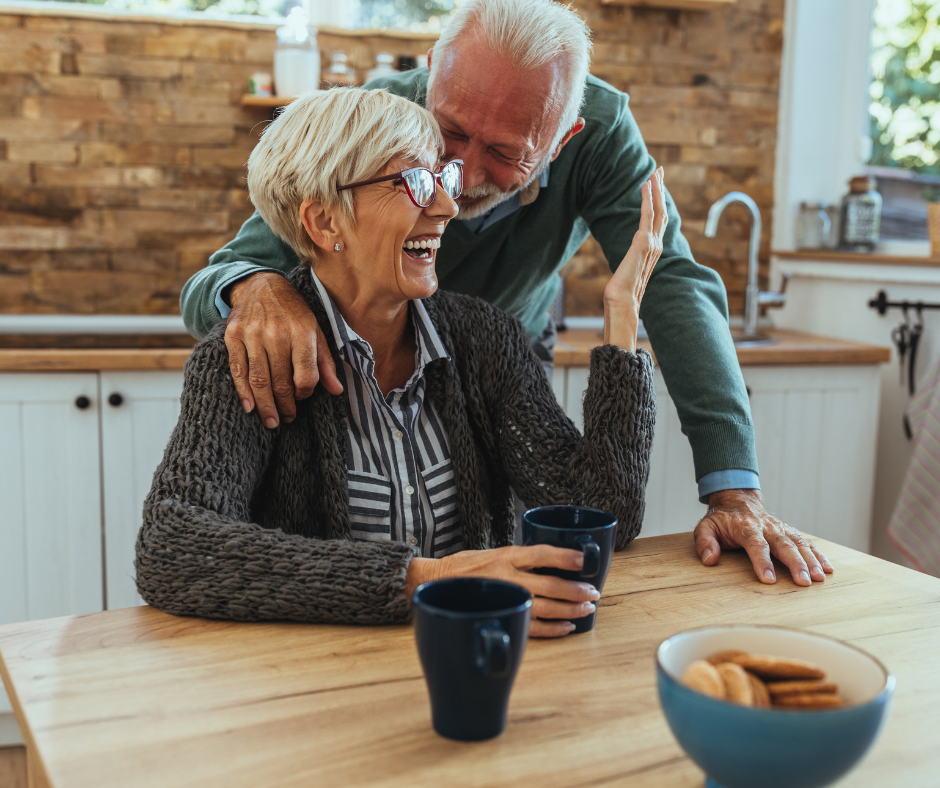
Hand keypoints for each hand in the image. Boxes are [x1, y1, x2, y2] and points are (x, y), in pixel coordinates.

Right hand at [225, 272, 342, 428]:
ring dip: (265, 405)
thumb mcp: (315, 331)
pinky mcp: (233, 336)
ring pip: (259, 380)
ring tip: (271, 421)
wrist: (262, 285)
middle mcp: (276, 334)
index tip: (303, 398)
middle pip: (280, 381)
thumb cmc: (293, 312)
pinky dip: (243, 392)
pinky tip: (249, 407)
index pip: (306, 375)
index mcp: (301, 332)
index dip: (305, 392)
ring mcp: (252, 334)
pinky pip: (238, 370)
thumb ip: (325, 362)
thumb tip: (337, 390)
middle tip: (287, 419)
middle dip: (285, 405)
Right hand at [405, 546, 600, 637]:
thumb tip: (548, 562)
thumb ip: (516, 559)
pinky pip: (532, 626)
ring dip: (570, 609)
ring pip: (546, 607)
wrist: (431, 584)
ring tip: (587, 609)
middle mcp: (508, 577)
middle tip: (594, 593)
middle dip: (576, 590)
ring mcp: (505, 598)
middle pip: (550, 584)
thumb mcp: (490, 553)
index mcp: (506, 556)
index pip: (542, 553)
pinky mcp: (500, 616)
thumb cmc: (462, 568)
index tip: (585, 559)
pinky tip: (568, 627)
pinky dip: (553, 629)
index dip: (565, 556)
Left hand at [603, 167, 666, 351]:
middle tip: (658, 170)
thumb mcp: (627, 272)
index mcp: (652, 250)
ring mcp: (652, 244)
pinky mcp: (644, 243)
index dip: (658, 202)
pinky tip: (646, 185)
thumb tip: (627, 264)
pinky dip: (648, 198)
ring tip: (654, 172)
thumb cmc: (621, 294)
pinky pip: (648, 215)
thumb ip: (631, 263)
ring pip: (658, 210)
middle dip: (660, 189)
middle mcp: (656, 245)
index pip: (658, 221)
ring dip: (656, 189)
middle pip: (662, 211)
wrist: (622, 303)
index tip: (655, 186)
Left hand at [694, 489, 833, 585]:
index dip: (762, 562)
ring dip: (811, 560)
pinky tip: (828, 569)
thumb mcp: (706, 527)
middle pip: (783, 544)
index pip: (756, 545)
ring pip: (798, 543)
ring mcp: (780, 528)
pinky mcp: (789, 531)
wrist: (737, 500)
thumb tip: (709, 560)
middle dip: (795, 563)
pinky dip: (818, 555)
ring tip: (820, 578)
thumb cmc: (721, 519)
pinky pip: (806, 542)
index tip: (769, 579)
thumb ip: (705, 542)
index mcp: (745, 527)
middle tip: (805, 581)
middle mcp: (767, 527)